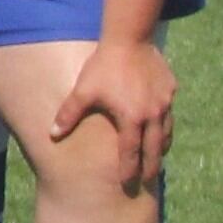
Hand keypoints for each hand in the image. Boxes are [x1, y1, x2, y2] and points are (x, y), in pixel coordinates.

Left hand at [54, 38, 177, 193]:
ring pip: (166, 132)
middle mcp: (153, 115)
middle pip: (154, 148)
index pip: (131, 152)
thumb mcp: (83, 91)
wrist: (130, 39)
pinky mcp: (170, 90)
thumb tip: (52, 134)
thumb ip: (69, 114)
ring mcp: (165, 103)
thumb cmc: (103, 66)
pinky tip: (160, 128)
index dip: (129, 168)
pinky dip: (165, 126)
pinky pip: (169, 114)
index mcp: (132, 119)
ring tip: (156, 157)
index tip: (127, 182)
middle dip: (151, 166)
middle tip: (148, 180)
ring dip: (161, 147)